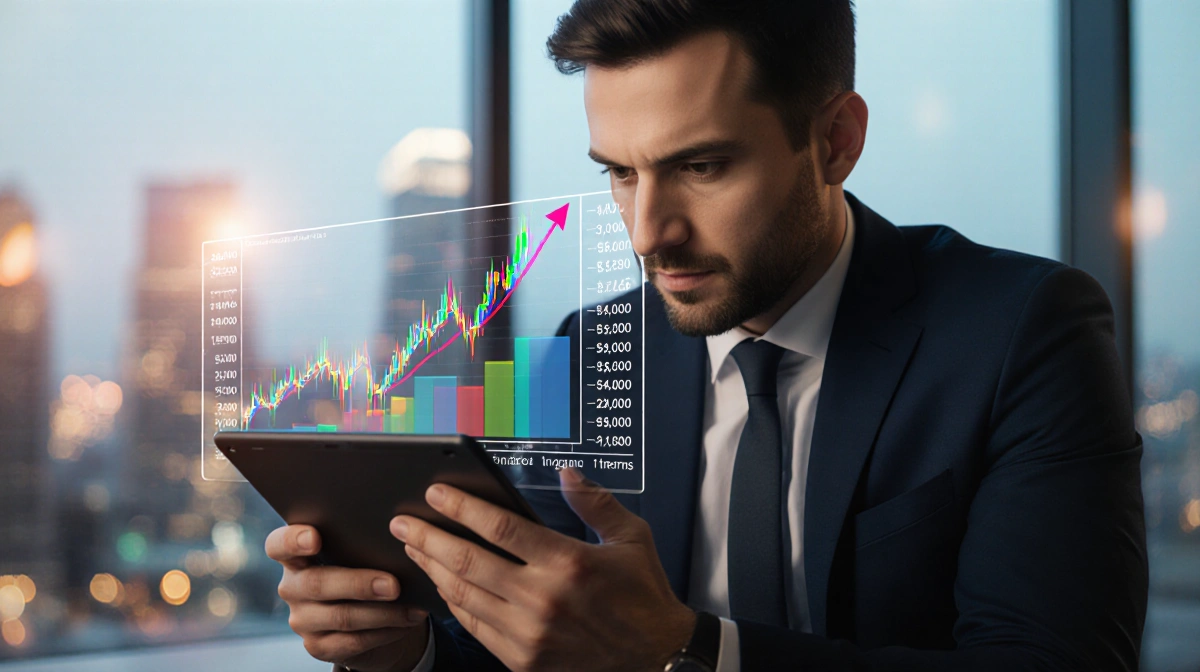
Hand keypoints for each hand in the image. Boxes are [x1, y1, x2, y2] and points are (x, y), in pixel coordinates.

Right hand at [265, 524, 430, 671]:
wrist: (368, 614)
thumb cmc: (364, 567)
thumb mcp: (358, 551)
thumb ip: (363, 540)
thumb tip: (401, 532)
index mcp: (296, 555)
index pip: (279, 544)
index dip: (293, 540)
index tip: (315, 538)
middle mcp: (292, 587)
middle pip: (317, 584)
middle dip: (359, 584)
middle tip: (393, 585)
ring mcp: (302, 619)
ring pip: (341, 616)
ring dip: (382, 613)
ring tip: (412, 608)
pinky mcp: (318, 646)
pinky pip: (353, 641)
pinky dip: (385, 631)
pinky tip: (406, 622)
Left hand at [391, 468, 694, 671]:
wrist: (656, 658)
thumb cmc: (643, 596)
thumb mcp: (632, 538)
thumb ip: (595, 502)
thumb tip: (566, 472)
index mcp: (569, 563)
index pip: (500, 528)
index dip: (462, 507)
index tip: (436, 493)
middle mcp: (543, 599)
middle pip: (469, 562)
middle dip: (429, 538)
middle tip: (404, 523)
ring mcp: (530, 634)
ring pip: (464, 596)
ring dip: (433, 570)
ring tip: (414, 550)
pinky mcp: (524, 660)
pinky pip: (475, 627)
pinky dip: (453, 603)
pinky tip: (442, 585)